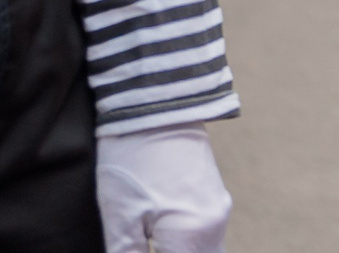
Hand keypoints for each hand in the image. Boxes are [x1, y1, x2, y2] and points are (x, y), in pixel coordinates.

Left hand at [98, 125, 230, 252]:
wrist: (154, 102)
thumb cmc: (131, 158)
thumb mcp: (120, 218)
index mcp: (192, 235)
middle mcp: (215, 225)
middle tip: (143, 249)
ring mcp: (218, 209)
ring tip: (151, 245)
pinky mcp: (214, 197)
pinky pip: (207, 239)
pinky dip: (189, 249)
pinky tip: (162, 244)